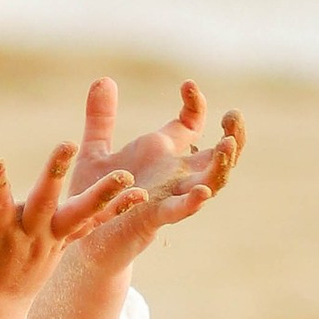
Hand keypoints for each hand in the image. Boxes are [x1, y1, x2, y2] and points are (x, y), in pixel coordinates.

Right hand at [0, 143, 140, 318]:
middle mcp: (28, 236)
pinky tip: (140, 194)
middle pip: (44, 201)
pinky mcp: (64, 244)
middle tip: (68, 142)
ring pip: (79, 214)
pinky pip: (92, 226)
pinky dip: (114, 212)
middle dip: (55, 173)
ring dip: (102, 194)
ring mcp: (50, 242)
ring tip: (126, 174)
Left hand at [60, 78, 243, 272]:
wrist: (83, 239)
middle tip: (235, 116)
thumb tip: (104, 79)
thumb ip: (101, 118)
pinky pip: (179, 211)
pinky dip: (192, 203)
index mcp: (163, 155)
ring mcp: (168, 197)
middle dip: (233, 137)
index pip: (191, 125)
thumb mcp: (96, 150)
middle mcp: (173, 176)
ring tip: (228, 145)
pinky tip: (202, 192)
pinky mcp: (154, 219)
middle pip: (217, 156)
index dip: (195, 104)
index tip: (187, 85)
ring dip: (222, 166)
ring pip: (208, 183)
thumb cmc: (95, 196)